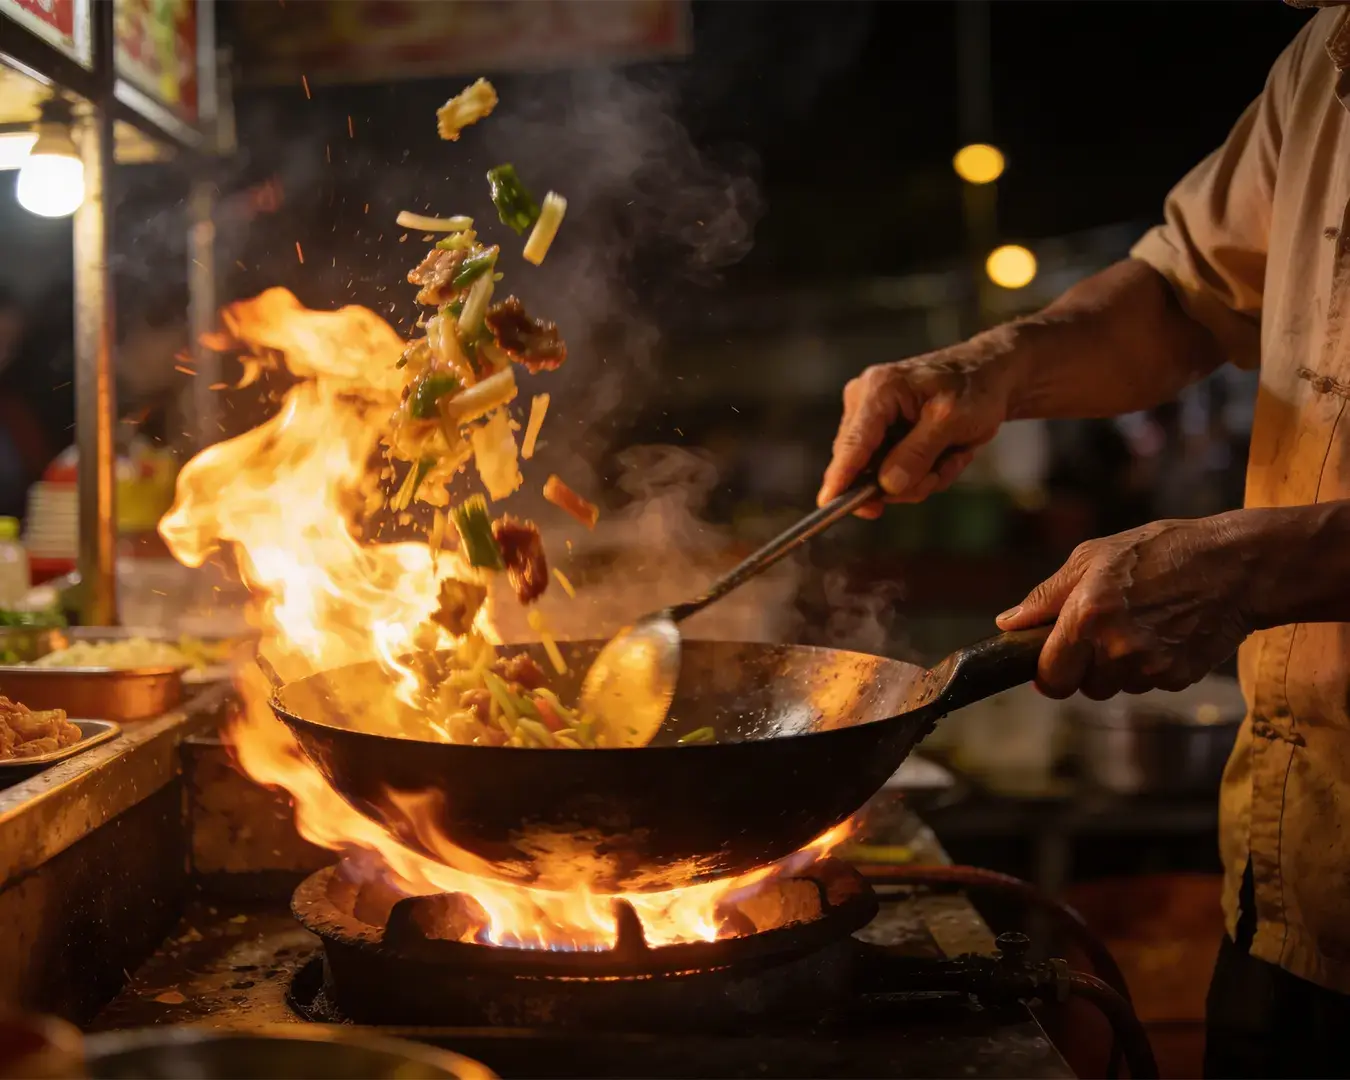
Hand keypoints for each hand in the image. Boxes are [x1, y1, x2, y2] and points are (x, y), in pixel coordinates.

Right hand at [817, 344, 1015, 517]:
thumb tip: (887, 485)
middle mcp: (864, 402)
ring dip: (919, 478)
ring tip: (949, 457)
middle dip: (906, 480)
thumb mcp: (954, 421)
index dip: (840, 477)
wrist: (988, 377)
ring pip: (878, 475)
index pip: (853, 443)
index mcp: (878, 390)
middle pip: (863, 466)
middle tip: (940, 472)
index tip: (828, 504)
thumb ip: (918, 453)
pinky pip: (890, 472)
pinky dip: (921, 472)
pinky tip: (943, 455)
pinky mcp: (880, 434)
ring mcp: (869, 419)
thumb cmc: (974, 390)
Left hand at [995, 514, 1261, 698]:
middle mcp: (1117, 647)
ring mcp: (1151, 666)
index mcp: (1087, 615)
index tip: (1051, 662)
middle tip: (1102, 632)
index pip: (1050, 677)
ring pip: (1116, 687)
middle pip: (1083, 688)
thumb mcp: (1093, 557)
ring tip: (1139, 624)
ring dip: (1118, 667)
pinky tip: (1165, 632)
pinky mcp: (1179, 677)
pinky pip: (1149, 685)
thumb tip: (1009, 623)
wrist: (1235, 565)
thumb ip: (1046, 596)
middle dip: (1085, 667)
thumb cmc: (1160, 551)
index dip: (1047, 673)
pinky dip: (1150, 666)